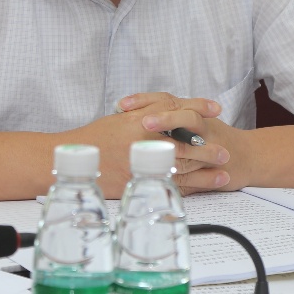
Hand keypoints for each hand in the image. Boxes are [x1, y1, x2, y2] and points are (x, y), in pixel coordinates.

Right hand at [62, 93, 229, 197]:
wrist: (67, 162)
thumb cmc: (93, 139)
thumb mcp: (118, 118)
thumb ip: (143, 111)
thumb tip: (169, 108)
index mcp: (138, 119)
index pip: (174, 109)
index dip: (197, 107)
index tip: (215, 108)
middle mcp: (142, 139)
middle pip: (184, 140)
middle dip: (207, 144)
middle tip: (225, 148)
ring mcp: (141, 163)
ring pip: (181, 164)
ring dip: (206, 168)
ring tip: (225, 170)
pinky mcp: (138, 183)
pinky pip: (170, 184)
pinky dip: (192, 185)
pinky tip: (207, 186)